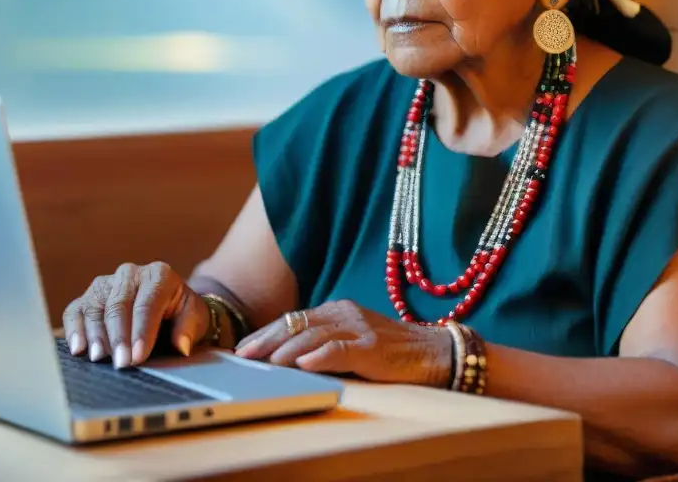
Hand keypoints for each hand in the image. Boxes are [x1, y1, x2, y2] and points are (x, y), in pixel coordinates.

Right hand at [62, 262, 210, 368]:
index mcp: (159, 275)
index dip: (141, 331)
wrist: (168, 305)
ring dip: (96, 334)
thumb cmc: (181, 313)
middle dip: (119, 337)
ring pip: (96, 307)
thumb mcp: (194, 317)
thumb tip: (182, 346)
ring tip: (98, 357)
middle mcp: (130, 273)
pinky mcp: (89, 296)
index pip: (147, 304)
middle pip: (119, 305)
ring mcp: (106, 283)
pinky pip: (76, 310)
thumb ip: (189, 328)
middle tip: (121, 363)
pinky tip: (78, 348)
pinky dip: (75, 329)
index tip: (138, 356)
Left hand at [234, 300, 452, 386]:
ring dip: (287, 350)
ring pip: (314, 335)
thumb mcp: (353, 340)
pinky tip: (304, 365)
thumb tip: (287, 358)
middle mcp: (345, 313)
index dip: (267, 332)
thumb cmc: (390, 351)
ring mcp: (359, 328)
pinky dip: (321, 356)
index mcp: (337, 310)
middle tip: (243, 354)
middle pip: (298, 323)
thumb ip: (325, 342)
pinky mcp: (373, 346)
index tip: (244, 346)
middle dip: (268, 339)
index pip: (294, 319)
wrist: (433, 352)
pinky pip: (341, 349)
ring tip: (266, 362)